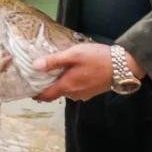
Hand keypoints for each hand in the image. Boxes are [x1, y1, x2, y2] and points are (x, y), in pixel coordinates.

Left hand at [31, 43, 145, 102]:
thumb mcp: (74, 54)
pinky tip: (74, 70)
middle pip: (55, 93)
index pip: (45, 96)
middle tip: (41, 73)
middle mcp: (73, 94)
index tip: (28, 88)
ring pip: (66, 90)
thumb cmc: (97, 58)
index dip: (35, 93)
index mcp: (66, 86)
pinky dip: (71, 82)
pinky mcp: (92, 91)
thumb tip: (35, 66)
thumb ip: (54, 61)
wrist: (123, 66)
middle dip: (47, 86)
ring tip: (58, 68)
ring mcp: (84, 94)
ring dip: (61, 82)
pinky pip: (76, 88)